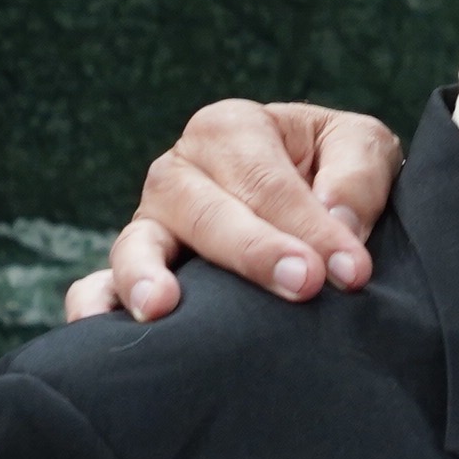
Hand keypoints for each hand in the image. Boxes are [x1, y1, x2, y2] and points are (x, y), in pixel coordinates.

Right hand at [60, 100, 406, 322]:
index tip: (353, 271)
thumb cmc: (338, 171)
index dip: (311, 227)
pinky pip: (98, 282)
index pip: (267, 181)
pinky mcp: (137, 269)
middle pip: (203, 210)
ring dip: (146, 274)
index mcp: (231, 129)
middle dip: (253, 251)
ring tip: (161, 307)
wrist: (321, 201)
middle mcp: (181, 171)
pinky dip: (95, 303)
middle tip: (303, 284)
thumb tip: (337, 220)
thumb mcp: (364, 150)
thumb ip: (358, 174)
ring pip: (137, 243)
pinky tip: (99, 330)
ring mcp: (151, 222)